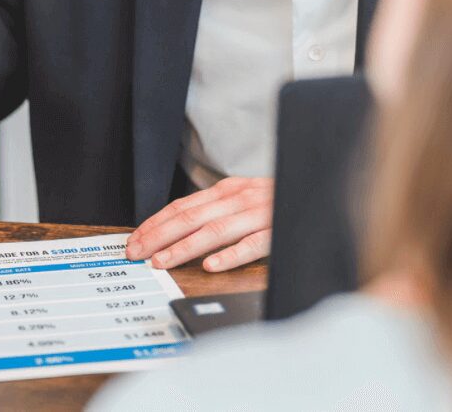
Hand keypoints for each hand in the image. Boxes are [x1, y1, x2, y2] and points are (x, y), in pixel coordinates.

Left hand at [126, 177, 272, 271]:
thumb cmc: (276, 199)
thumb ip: (215, 209)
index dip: (156, 223)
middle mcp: (239, 198)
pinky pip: (252, 244)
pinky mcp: (277, 229)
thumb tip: (176, 227)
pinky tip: (212, 265)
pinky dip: (231, 254)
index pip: (182, 206)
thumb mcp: (242, 197)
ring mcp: (258, 213)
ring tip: (163, 262)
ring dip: (185, 246)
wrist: (318, 187)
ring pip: (215, 230)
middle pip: (191, 217)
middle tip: (137, 253)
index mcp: (227, 190)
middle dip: (159, 236)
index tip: (134, 240)